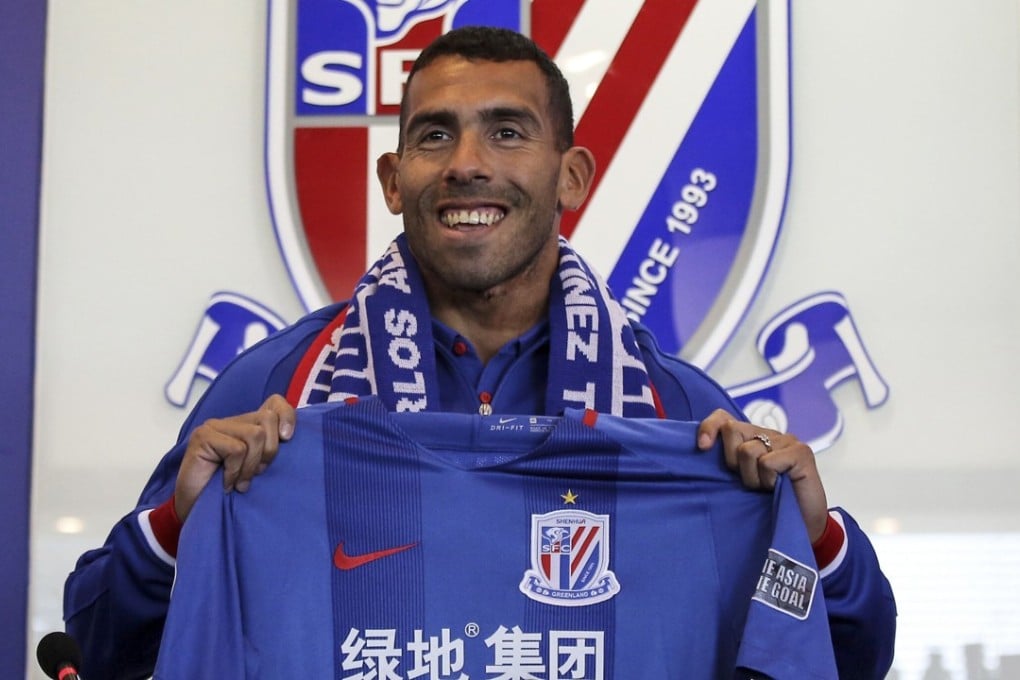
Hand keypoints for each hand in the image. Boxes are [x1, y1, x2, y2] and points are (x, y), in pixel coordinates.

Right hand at [174, 395, 295, 522]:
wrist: (199, 513)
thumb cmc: (231, 493)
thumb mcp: (260, 469)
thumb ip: (271, 450)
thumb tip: (290, 437)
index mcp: (248, 425)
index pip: (275, 403)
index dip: (287, 416)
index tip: (288, 438)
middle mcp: (232, 421)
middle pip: (268, 419)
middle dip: (269, 451)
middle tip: (256, 473)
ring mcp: (215, 426)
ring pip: (254, 435)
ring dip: (251, 466)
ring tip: (240, 482)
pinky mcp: (203, 437)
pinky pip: (236, 450)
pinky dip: (235, 471)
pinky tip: (226, 484)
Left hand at [697, 408, 827, 541]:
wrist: (800, 529)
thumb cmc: (767, 506)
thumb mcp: (737, 482)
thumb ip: (725, 462)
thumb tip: (700, 448)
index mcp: (752, 438)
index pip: (724, 418)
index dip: (709, 427)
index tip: (702, 448)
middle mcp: (769, 434)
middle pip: (732, 430)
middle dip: (733, 461)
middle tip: (749, 482)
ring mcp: (787, 441)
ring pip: (748, 450)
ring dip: (753, 477)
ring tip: (766, 488)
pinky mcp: (801, 452)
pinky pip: (767, 462)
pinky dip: (769, 480)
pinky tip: (779, 488)